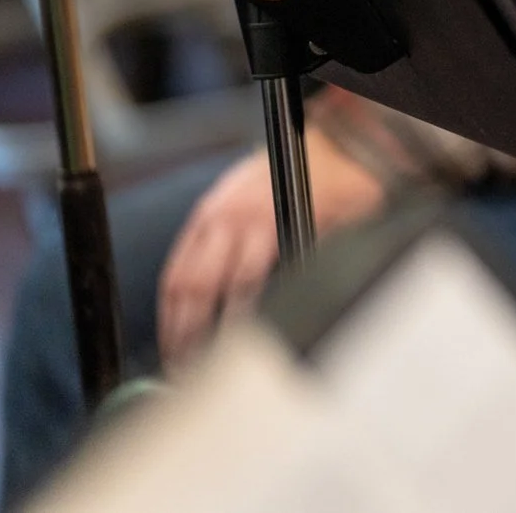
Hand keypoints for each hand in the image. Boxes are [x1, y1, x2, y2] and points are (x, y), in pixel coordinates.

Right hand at [157, 130, 386, 365]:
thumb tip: (301, 312)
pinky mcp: (202, 213)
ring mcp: (212, 214)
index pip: (243, 283)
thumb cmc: (341, 185)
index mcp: (266, 218)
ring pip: (180, 278)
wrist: (329, 145)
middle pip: (202, 286)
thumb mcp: (345, 222)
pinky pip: (177, 262)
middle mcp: (232, 216)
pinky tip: (172, 326)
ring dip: (174, 322)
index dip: (235, 326)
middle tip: (191, 371)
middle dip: (194, 333)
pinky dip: (170, 298)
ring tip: (175, 360)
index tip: (231, 358)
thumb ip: (317, 262)